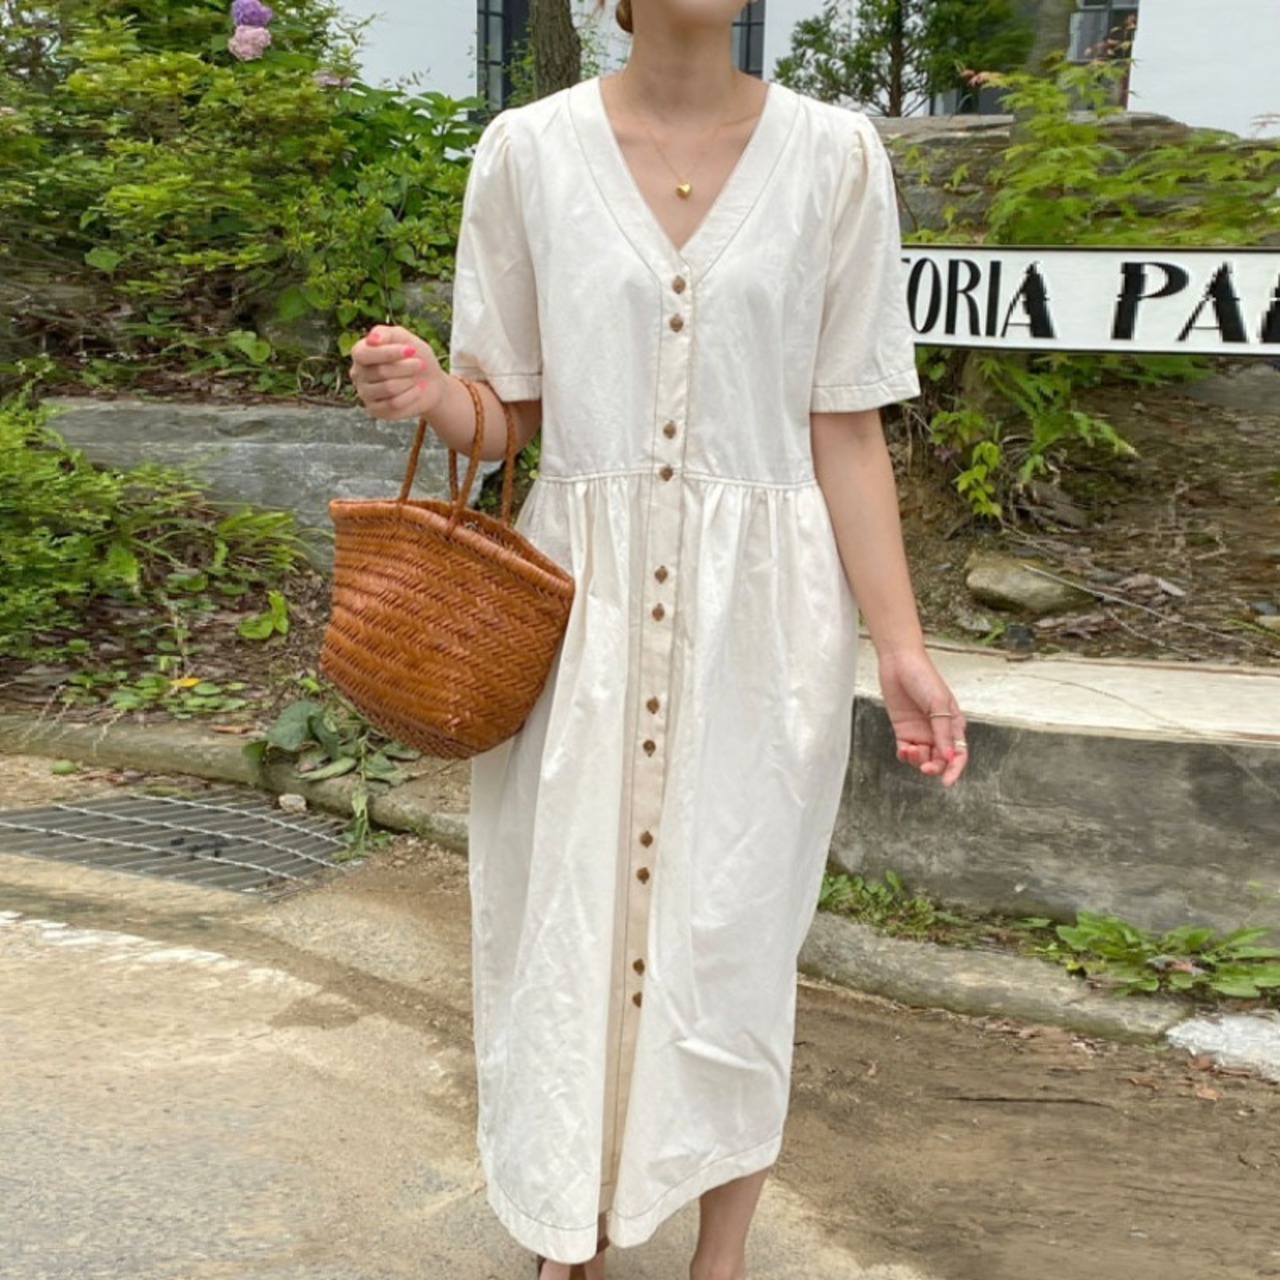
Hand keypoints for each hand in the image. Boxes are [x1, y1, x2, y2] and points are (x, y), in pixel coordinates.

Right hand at [347, 325, 446, 420]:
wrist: (431, 382)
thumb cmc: (415, 357)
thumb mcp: (404, 338)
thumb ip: (386, 333)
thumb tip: (372, 339)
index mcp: (360, 353)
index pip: (365, 353)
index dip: (389, 352)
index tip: (412, 350)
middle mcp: (358, 374)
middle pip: (381, 371)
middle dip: (406, 367)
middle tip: (420, 364)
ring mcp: (365, 394)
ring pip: (389, 388)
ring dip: (409, 381)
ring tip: (417, 378)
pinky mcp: (375, 410)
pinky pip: (394, 404)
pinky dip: (411, 395)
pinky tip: (418, 389)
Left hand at [876, 649, 967, 786]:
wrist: (899, 662)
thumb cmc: (923, 677)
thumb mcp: (938, 704)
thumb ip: (943, 732)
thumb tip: (949, 757)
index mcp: (954, 723)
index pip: (959, 753)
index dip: (955, 769)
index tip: (947, 782)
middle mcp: (938, 731)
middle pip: (940, 759)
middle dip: (934, 767)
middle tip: (925, 768)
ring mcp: (921, 731)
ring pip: (923, 758)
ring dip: (918, 761)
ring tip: (911, 750)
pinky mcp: (904, 730)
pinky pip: (907, 751)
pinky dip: (905, 755)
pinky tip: (904, 749)